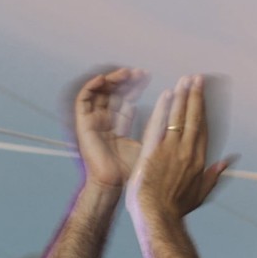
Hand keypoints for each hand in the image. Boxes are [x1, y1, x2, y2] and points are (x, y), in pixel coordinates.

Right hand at [69, 67, 146, 191]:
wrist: (112, 185)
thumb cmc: (130, 171)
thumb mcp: (147, 142)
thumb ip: (156, 127)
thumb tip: (173, 113)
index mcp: (119, 125)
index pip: (127, 99)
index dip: (136, 86)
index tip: (148, 76)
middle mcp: (106, 121)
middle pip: (114, 93)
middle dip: (127, 80)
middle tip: (140, 73)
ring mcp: (94, 121)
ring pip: (100, 92)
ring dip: (112, 80)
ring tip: (125, 73)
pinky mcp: (83, 123)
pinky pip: (83, 100)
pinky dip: (91, 86)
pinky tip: (103, 79)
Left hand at [128, 75, 234, 224]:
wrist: (158, 216)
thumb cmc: (176, 209)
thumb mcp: (200, 193)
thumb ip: (213, 175)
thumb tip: (228, 161)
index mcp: (199, 161)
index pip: (203, 130)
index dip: (204, 111)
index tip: (203, 97)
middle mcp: (188, 151)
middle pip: (194, 118)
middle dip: (196, 96)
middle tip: (196, 78)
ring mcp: (171, 149)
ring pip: (179, 117)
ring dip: (182, 96)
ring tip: (184, 79)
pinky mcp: (154, 150)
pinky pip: (160, 123)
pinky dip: (164, 108)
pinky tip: (167, 94)